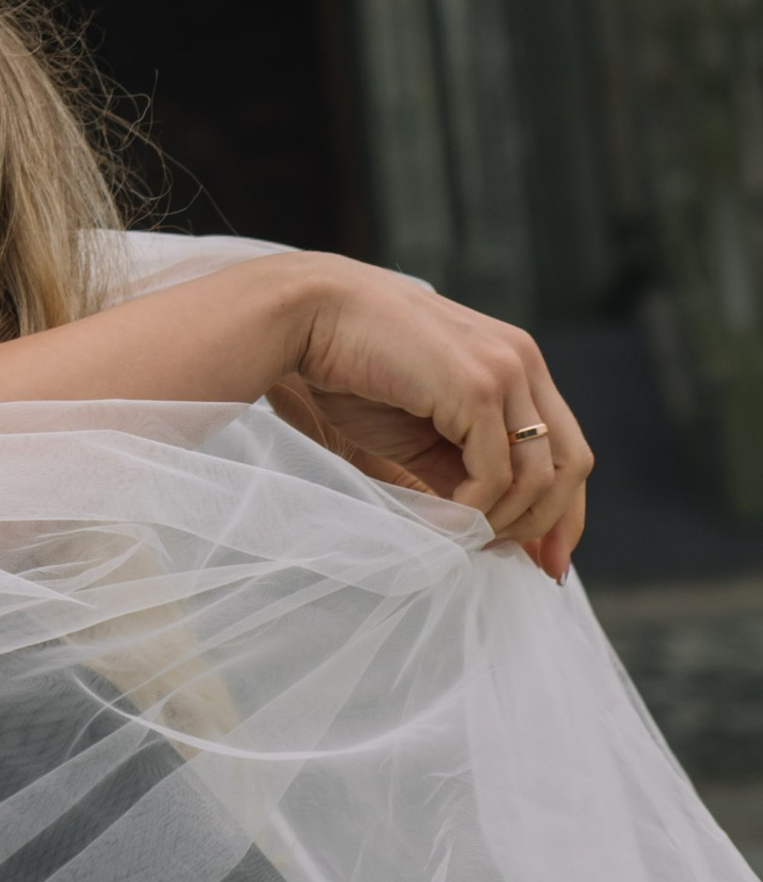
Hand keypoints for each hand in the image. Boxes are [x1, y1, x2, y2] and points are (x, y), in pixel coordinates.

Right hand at [271, 262, 590, 579]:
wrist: (309, 314)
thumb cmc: (351, 368)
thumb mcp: (419, 429)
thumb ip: (460, 468)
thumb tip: (488, 528)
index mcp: (516, 364)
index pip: (566, 448)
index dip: (564, 511)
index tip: (544, 561)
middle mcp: (523, 362)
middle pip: (572, 463)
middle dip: (550, 525)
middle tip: (522, 566)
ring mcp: (506, 371)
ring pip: (539, 476)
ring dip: (502, 522)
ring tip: (462, 539)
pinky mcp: (477, 387)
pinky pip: (495, 474)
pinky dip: (473, 511)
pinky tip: (444, 523)